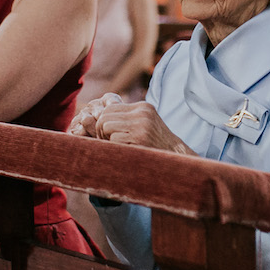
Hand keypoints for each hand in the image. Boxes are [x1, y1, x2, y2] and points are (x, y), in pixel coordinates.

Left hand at [71, 96, 194, 155]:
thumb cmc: (156, 148)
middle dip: (101, 130)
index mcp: (143, 107)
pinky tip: (125, 154)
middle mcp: (142, 112)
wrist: (178, 162)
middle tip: (109, 144)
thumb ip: (124, 121)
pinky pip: (113, 139)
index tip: (108, 135)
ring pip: (105, 125)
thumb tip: (90, 119)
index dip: (104, 122)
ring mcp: (141, 124)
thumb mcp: (143, 128)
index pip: (110, 107)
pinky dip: (115, 148)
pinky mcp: (140, 138)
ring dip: (106, 139)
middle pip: (105, 115)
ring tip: (117, 148)